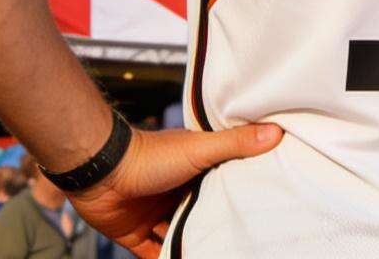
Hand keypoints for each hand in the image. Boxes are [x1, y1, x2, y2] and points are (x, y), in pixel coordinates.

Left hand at [67, 122, 282, 257]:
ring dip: (192, 246)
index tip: (258, 207)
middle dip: (214, 227)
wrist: (101, 172)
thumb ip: (235, 144)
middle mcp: (174, 192)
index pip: (219, 185)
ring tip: (216, 254)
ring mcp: (155, 214)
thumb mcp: (200, 149)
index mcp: (192, 170)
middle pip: (200, 214)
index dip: (235, 196)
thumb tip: (276, 132)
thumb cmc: (150, 156)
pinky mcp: (136, 235)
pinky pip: (154, 254)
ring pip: (179, 236)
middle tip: (240, 242)